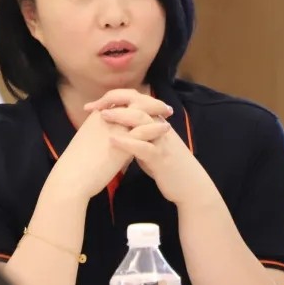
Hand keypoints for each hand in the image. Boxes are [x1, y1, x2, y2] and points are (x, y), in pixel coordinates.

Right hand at [47, 106, 169, 202]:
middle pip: (132, 99)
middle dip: (150, 100)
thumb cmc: (78, 165)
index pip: (121, 98)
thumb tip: (112, 138)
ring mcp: (115, 128)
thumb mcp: (89, 143)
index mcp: (98, 116)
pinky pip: (143, 129)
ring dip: (156, 109)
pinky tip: (166, 128)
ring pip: (140, 110)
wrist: (71, 178)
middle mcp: (107, 117)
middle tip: (164, 106)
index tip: (149, 102)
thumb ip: (101, 136)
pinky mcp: (121, 142)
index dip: (137, 98)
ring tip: (169, 112)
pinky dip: (156, 126)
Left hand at [86, 89, 210, 205]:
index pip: (136, 100)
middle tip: (94, 106)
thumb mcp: (151, 145)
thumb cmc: (167, 166)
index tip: (94, 104)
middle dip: (115, 102)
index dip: (115, 99)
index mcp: (156, 123)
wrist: (190, 185)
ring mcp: (161, 141)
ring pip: (141, 121)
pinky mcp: (161, 158)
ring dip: (120, 116)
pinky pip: (144, 147)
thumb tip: (119, 130)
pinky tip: (113, 140)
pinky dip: (127, 142)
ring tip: (103, 116)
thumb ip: (138, 136)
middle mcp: (159, 127)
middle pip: (138, 104)